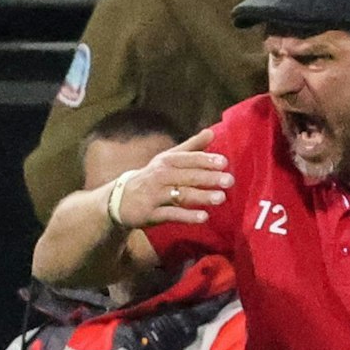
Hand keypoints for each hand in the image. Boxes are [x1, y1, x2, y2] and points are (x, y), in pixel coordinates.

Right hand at [112, 129, 234, 228]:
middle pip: (187, 177)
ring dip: (201, 196)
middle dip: (208, 178)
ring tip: (221, 198)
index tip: (224, 163)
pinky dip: (187, 216)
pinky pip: (171, 214)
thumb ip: (191, 147)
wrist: (120, 200)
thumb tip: (212, 132)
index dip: (205, 160)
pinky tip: (204, 217)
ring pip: (180, 195)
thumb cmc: (151, 178)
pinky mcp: (151, 213)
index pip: (187, 159)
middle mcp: (160, 176)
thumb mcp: (167, 159)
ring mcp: (154, 195)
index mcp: (166, 161)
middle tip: (229, 181)